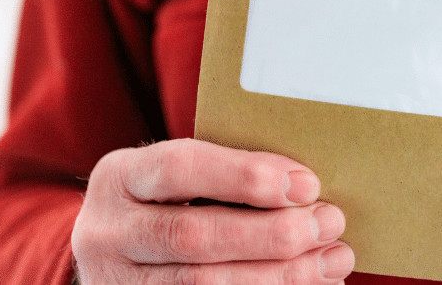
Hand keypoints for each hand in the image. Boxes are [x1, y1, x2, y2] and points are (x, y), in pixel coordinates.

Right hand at [71, 138, 353, 283]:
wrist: (119, 254)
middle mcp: (107, 234)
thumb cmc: (171, 202)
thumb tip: (306, 186)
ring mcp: (117, 284)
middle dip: (273, 233)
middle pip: (195, 236)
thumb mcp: (181, 176)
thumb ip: (229, 173)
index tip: (307, 184)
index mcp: (119, 178)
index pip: (179, 168)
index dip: (246, 176)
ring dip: (281, 276)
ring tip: (334, 259)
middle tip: (330, 222)